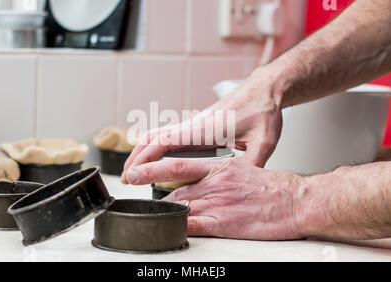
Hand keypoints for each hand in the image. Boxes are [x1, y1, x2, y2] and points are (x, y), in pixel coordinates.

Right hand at [121, 69, 283, 183]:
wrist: (263, 90)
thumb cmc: (262, 110)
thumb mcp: (263, 140)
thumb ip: (254, 164)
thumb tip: (246, 185)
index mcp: (204, 130)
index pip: (165, 142)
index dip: (145, 158)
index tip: (133, 173)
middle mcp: (193, 125)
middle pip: (153, 139)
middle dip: (136, 158)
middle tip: (126, 178)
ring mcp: (193, 125)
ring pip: (158, 135)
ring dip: (143, 150)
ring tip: (134, 169)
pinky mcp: (197, 126)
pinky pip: (168, 135)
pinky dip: (154, 145)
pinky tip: (154, 156)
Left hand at [125, 159, 304, 239]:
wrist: (295, 201)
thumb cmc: (273, 187)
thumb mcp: (243, 170)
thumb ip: (220, 175)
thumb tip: (205, 181)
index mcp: (219, 167)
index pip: (177, 166)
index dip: (152, 169)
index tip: (135, 172)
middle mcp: (215, 183)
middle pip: (175, 190)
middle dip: (157, 197)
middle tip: (142, 199)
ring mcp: (218, 203)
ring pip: (181, 207)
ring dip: (168, 213)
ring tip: (158, 216)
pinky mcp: (224, 222)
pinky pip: (193, 225)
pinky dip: (178, 227)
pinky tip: (170, 228)